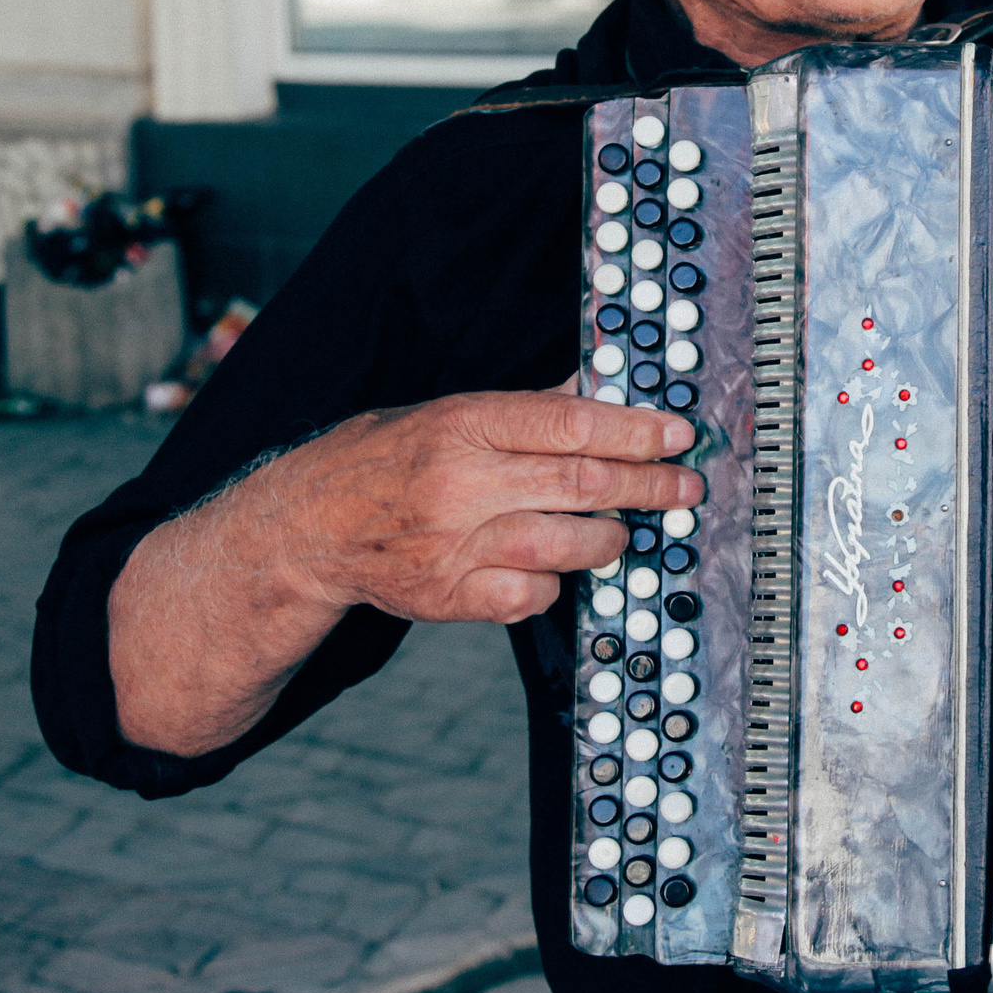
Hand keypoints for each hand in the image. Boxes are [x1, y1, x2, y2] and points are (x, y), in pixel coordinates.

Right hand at [269, 389, 702, 624]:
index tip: (677, 436)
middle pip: (579, 484)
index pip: (569, 424)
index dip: (635, 431)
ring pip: (564, 545)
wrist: (307, 528)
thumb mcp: (446, 413)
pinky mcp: (447, 596)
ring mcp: (453, 546)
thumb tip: (597, 395)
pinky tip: (554, 565)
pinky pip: (529, 594)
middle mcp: (460, 484)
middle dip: (647, 487)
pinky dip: (554, 582)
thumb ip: (521, 411)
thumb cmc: (384, 460)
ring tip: (622, 529)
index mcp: (461, 425)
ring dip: (609, 538)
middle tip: (685, 488)